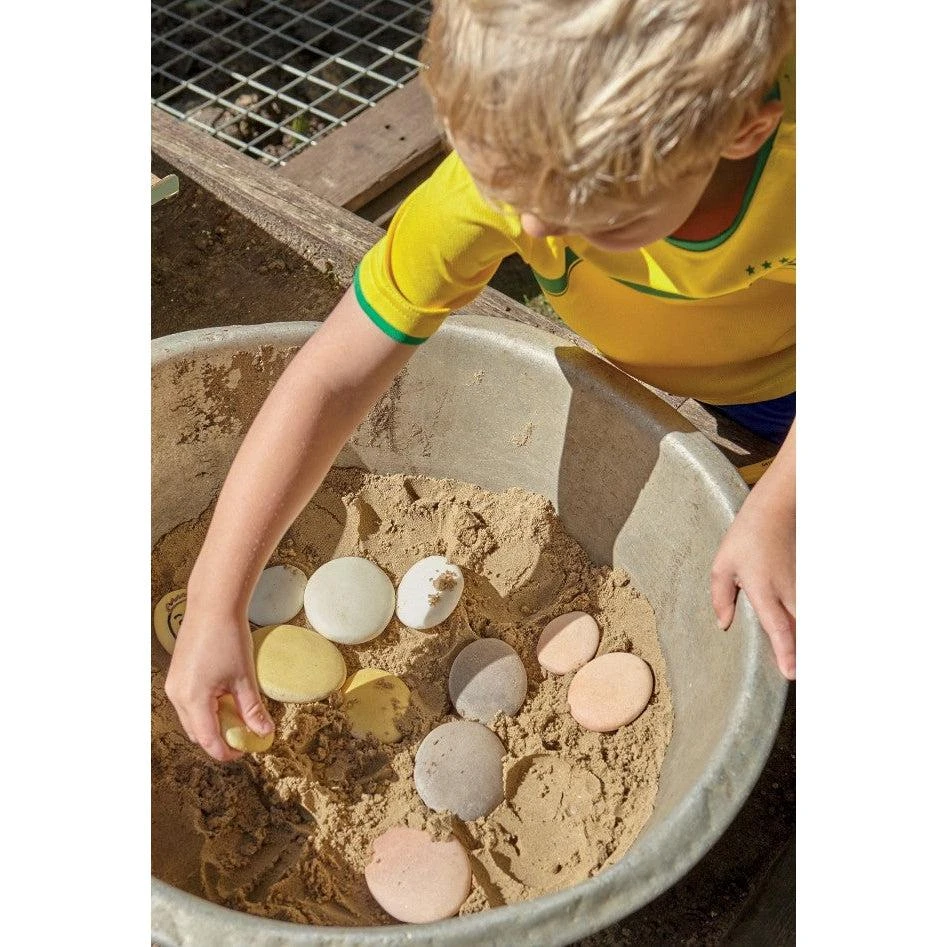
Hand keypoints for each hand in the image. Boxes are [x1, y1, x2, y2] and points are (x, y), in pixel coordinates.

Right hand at [164, 605, 273, 761]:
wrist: (212, 606)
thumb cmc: (229, 638)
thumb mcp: (244, 677)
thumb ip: (253, 709)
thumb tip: (264, 732)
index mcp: (193, 699)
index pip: (208, 740)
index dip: (227, 751)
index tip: (246, 751)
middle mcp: (177, 696)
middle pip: (197, 733)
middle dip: (220, 739)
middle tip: (245, 734)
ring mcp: (174, 686)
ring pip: (192, 719)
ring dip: (212, 724)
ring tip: (238, 715)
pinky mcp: (176, 676)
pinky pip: (189, 704)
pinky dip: (206, 709)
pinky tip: (225, 699)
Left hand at [711, 422, 795, 678]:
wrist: (776, 510)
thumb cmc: (746, 537)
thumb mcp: (722, 564)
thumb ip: (721, 597)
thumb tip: (723, 625)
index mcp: (762, 588)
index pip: (777, 626)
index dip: (786, 651)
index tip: (791, 673)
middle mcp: (787, 592)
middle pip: (802, 631)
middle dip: (804, 655)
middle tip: (800, 677)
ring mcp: (802, 587)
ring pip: (810, 622)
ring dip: (808, 642)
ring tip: (805, 667)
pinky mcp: (809, 583)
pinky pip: (810, 610)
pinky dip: (809, 626)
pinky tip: (806, 643)